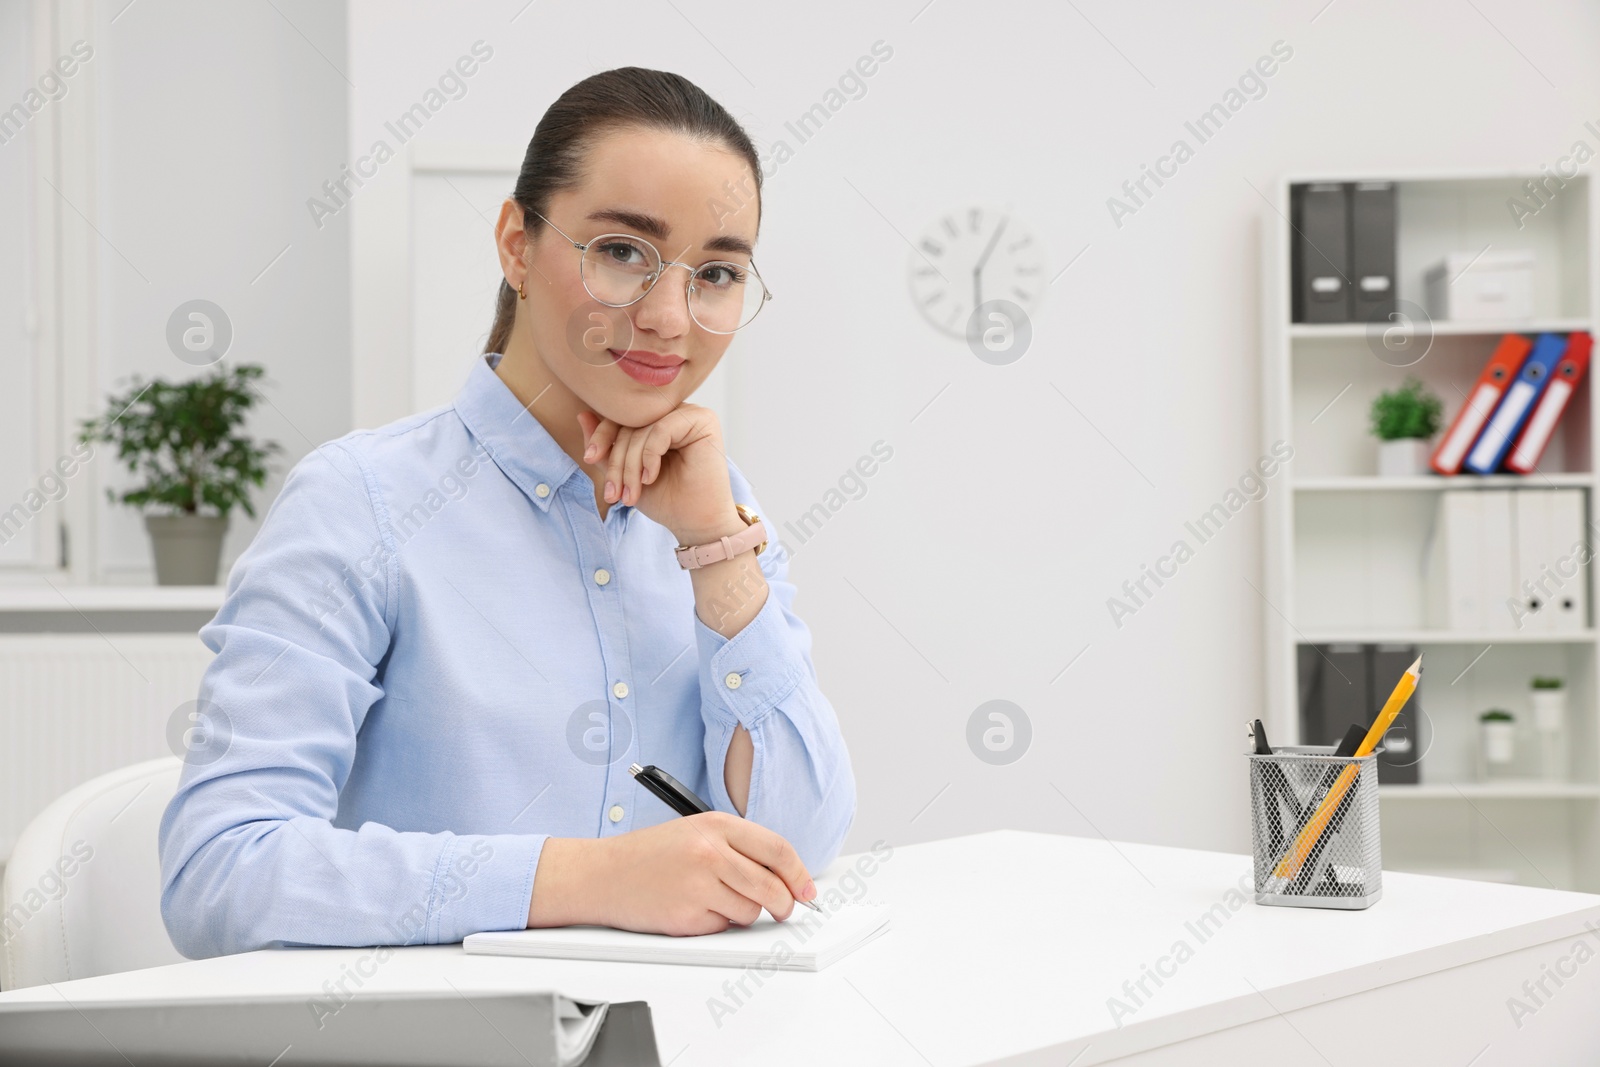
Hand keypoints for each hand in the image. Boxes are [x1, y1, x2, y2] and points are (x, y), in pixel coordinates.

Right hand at [528, 813, 817, 935]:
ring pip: (751, 911)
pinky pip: (722, 928)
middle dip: (784, 904)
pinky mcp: (687, 915)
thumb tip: (782, 875)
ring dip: (743, 914)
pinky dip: (716, 925)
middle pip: (771, 886)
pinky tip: (692, 909)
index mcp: (715, 825)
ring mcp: (698, 884)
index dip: (798, 873)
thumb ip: (737, 847)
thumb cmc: (647, 855)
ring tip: (714, 901)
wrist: (602, 875)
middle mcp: (710, 851)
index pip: (777, 848)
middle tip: (782, 909)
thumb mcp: (695, 832)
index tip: (806, 889)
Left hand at [576, 405, 741, 543]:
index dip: (601, 436)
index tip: (589, 458)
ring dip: (631, 466)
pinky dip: (649, 456)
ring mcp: (688, 414)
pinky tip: (650, 478)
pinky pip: (661, 430)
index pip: (621, 417)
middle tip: (614, 493)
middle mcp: (673, 412)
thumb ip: (606, 447)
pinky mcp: (703, 421)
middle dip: (617, 461)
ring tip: (631, 494)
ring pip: (643, 429)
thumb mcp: (624, 474)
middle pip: (630, 423)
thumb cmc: (664, 499)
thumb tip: (581, 414)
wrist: (694, 523)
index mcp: (656, 421)